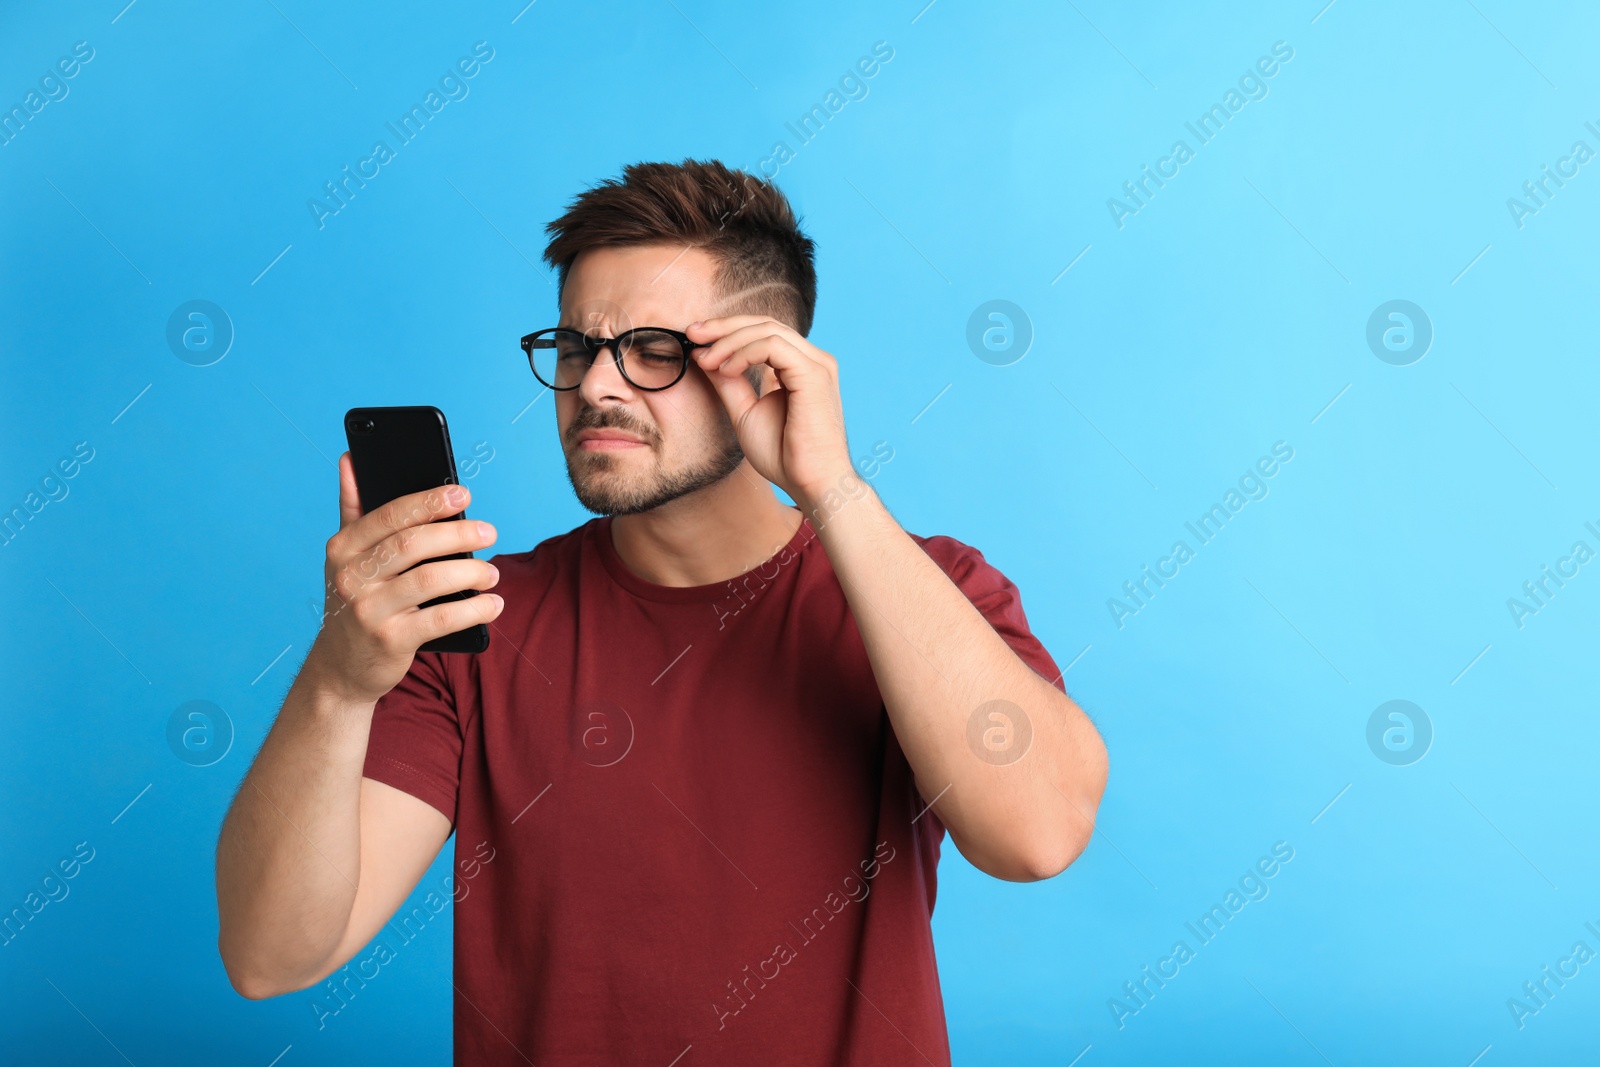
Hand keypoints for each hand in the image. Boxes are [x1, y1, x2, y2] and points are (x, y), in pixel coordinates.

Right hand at [304, 453, 503, 704]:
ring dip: (471, 572)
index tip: (464, 495)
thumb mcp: (346, 557)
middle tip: (490, 533)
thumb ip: (353, 508)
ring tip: (493, 572)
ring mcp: (369, 611)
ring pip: (430, 580)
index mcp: (343, 548)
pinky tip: (493, 604)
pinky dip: (474, 610)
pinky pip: (442, 620)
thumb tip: (351, 458)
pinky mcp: (391, 641)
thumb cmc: (357, 600)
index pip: (390, 515)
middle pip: (413, 544)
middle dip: (458, 534)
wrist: (341, 667)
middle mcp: (351, 577)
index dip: (429, 502)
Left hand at [685, 315, 853, 505]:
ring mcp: (816, 364)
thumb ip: (729, 383)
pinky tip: (726, 370)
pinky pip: (772, 346)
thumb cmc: (784, 456)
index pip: (763, 332)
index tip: (695, 339)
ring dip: (729, 341)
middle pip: (764, 323)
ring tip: (706, 360)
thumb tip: (705, 356)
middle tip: (692, 334)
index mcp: (799, 367)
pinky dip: (743, 353)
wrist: (810, 484)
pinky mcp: (814, 373)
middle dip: (723, 326)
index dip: (727, 330)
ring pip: (767, 329)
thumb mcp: (745, 413)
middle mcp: (812, 360)